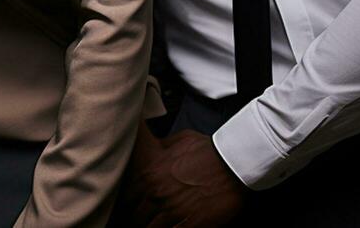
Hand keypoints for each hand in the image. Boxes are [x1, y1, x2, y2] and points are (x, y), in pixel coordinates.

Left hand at [125, 129, 247, 227]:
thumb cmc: (206, 148)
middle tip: (136, 220)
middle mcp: (157, 193)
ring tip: (153, 225)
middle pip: (136, 215)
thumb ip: (158, 147)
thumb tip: (149, 144)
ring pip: (152, 227)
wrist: (234, 162)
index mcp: (148, 173)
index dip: (125, 203)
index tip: (126, 207)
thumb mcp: (176, 140)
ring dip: (151, 227)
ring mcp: (173, 209)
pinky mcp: (193, 222)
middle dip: (136, 219)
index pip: (126, 194)